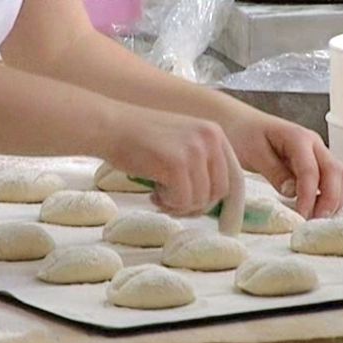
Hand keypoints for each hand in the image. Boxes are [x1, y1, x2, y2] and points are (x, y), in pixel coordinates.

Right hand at [103, 106, 238, 215]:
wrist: (109, 127)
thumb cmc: (139, 139)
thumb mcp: (180, 143)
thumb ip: (200, 164)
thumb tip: (213, 201)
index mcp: (215, 133)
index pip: (233, 177)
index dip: (222, 201)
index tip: (208, 215)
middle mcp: (211, 138)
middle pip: (219, 191)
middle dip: (195, 204)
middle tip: (171, 201)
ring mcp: (195, 150)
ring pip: (200, 200)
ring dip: (178, 205)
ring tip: (158, 195)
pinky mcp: (177, 163)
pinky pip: (182, 200)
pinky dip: (167, 204)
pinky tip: (152, 192)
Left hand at [227, 112, 342, 218]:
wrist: (239, 121)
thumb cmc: (243, 135)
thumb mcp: (252, 153)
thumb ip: (274, 171)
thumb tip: (293, 192)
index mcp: (297, 137)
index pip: (311, 170)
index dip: (309, 196)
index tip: (302, 216)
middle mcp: (313, 143)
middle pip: (335, 172)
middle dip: (330, 200)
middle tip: (316, 222)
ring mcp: (317, 151)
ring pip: (339, 176)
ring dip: (335, 198)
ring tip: (319, 219)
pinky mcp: (315, 161)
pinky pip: (332, 179)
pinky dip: (332, 195)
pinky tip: (320, 210)